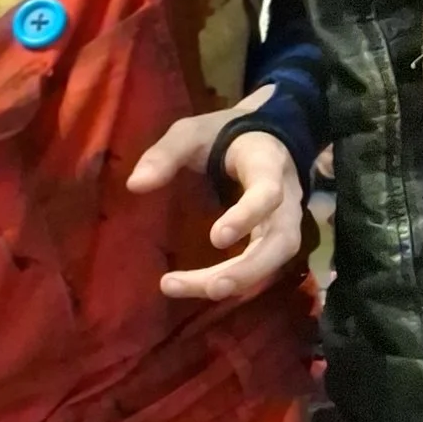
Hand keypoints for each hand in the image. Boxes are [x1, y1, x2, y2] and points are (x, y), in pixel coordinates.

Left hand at [127, 104, 307, 303]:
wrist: (259, 134)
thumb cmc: (223, 134)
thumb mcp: (192, 131)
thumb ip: (165, 154)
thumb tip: (135, 185)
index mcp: (268, 165)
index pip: (268, 194)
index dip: (247, 217)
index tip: (216, 238)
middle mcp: (287, 198)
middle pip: (281, 241)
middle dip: (248, 269)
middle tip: (212, 288)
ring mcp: (285, 220)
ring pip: (275, 260)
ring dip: (239, 281)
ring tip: (193, 290)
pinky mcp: (274, 237)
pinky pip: (264, 265)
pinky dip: (236, 280)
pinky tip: (200, 288)